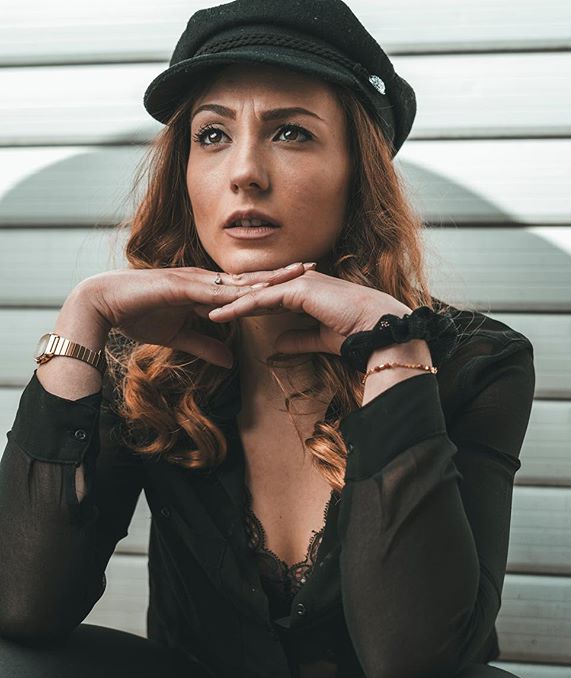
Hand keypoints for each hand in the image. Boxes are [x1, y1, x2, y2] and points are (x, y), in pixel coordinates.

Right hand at [75, 262, 310, 367]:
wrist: (103, 304)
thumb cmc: (138, 315)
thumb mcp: (180, 337)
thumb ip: (207, 347)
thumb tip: (232, 362)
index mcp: (206, 288)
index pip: (246, 286)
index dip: (274, 283)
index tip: (301, 281)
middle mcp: (204, 279)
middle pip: (250, 277)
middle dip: (281, 273)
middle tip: (313, 267)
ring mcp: (193, 280)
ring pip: (237, 280)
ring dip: (265, 278)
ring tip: (293, 275)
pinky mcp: (178, 286)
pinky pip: (211, 292)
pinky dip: (233, 293)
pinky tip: (253, 294)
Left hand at [206, 265, 410, 356]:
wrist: (378, 331)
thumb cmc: (357, 335)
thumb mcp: (319, 339)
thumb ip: (298, 339)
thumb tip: (277, 345)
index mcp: (307, 290)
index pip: (268, 294)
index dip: (244, 302)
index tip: (221, 311)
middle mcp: (301, 281)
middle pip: (256, 288)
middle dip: (229, 296)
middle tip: (200, 304)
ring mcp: (300, 282)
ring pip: (255, 291)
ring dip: (228, 300)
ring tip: (200, 308)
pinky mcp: (299, 290)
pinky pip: (263, 299)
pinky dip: (240, 307)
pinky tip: (221, 314)